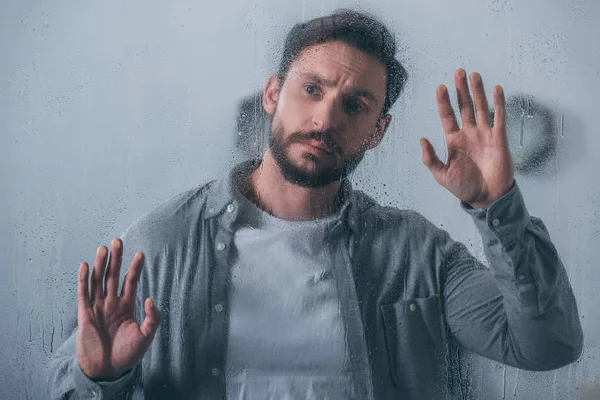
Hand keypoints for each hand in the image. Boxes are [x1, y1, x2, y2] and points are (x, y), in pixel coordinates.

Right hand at [76, 238, 161, 380]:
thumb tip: (151, 299)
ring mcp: (98, 307)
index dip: (135, 268)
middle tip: (118, 240)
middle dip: (116, 258)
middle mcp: (112, 303)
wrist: (108, 370)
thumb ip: (152, 318)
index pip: (131, 282)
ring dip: (101, 265)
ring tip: (104, 248)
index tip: (141, 254)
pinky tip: (86, 265)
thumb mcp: (146, 336)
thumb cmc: (127, 354)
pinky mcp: (84, 314)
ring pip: (98, 281)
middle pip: (113, 275)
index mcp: (127, 306)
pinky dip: (84, 279)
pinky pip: (83, 294)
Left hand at [420, 68, 514, 208]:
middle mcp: (468, 133)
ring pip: (480, 107)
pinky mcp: (499, 138)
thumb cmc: (463, 187)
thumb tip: (422, 140)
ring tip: (473, 75)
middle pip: (464, 106)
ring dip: (478, 91)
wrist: (487, 198)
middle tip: (458, 71)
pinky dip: (499, 103)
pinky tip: (496, 89)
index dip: (444, 102)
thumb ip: (431, 158)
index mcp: (454, 140)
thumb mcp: (442, 175)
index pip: (447, 116)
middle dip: (461, 90)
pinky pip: (499, 117)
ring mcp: (484, 134)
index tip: (440, 87)